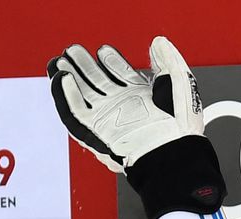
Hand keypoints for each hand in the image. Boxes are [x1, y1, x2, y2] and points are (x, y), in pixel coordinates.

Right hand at [46, 37, 224, 218]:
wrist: (171, 153)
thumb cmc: (181, 124)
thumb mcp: (180, 83)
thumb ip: (168, 60)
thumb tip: (159, 43)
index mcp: (142, 96)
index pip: (120, 73)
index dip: (110, 59)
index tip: (104, 49)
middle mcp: (123, 107)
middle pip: (97, 81)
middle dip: (83, 64)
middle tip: (73, 50)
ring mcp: (108, 119)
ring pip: (82, 94)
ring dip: (68, 76)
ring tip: (60, 61)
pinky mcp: (95, 132)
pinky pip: (75, 113)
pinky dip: (66, 96)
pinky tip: (63, 79)